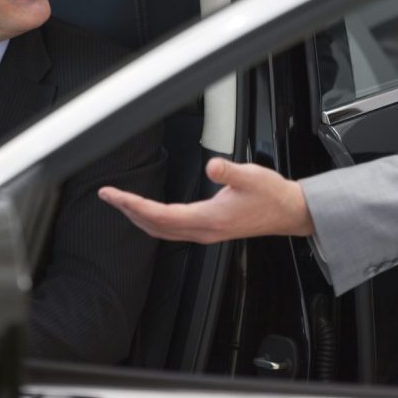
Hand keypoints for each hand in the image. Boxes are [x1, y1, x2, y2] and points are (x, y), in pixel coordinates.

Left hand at [98, 157, 313, 242]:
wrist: (288, 212)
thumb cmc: (270, 194)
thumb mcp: (251, 176)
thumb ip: (230, 170)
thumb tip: (213, 165)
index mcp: (209, 219)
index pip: (161, 215)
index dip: (134, 205)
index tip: (115, 195)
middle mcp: (203, 230)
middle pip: (155, 226)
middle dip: (128, 211)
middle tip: (108, 195)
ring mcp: (205, 233)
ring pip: (161, 231)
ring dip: (138, 217)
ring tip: (121, 203)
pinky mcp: (208, 230)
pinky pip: (172, 230)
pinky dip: (153, 221)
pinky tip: (148, 212)